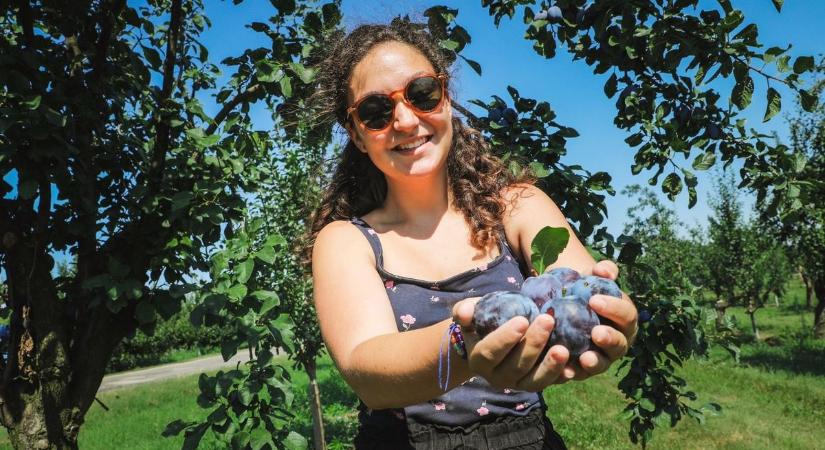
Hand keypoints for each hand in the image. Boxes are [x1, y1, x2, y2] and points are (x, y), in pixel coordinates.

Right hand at [452, 297, 568, 391]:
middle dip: (533, 344)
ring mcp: (517, 383)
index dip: (505, 338)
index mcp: (479, 360)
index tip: (522, 319)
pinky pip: (549, 384)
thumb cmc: (481, 321)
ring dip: (550, 366)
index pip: (490, 352)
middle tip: (548, 320)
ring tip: (564, 349)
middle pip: (516, 366)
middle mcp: (497, 377)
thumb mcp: (470, 312)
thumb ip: (464, 311)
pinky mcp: (535, 384)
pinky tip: (574, 365)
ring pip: (534, 381)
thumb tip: (465, 313)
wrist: (491, 339)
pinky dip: (561, 376)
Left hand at [563, 259, 637, 380]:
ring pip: (602, 363)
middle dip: (609, 339)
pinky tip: (564, 371)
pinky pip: (579, 374)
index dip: (614, 308)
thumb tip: (604, 270)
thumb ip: (603, 272)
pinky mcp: (583, 369)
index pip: (627, 315)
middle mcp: (617, 341)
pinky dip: (573, 373)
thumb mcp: (592, 278)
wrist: (565, 305)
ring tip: (585, 358)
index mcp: (624, 319)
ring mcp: (601, 357)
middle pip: (619, 344)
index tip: (594, 300)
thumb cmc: (584, 291)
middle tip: (596, 332)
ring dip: (595, 362)